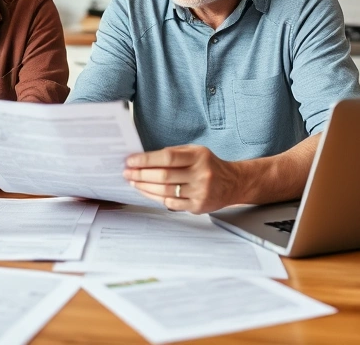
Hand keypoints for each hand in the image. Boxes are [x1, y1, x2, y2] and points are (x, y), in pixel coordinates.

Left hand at [123, 145, 238, 213]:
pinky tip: (147, 192)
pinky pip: (171, 203)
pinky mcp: (198, 206)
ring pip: (165, 191)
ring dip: (145, 187)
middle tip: (127, 173)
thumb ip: (173, 153)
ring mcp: (200, 192)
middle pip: (164, 176)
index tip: (130, 161)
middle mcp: (201, 174)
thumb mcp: (195, 152)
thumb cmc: (208, 165)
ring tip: (133, 182)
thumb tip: (143, 159)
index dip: (146, 160)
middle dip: (141, 175)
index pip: (167, 157)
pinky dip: (155, 198)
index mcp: (199, 156)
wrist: (232, 183)